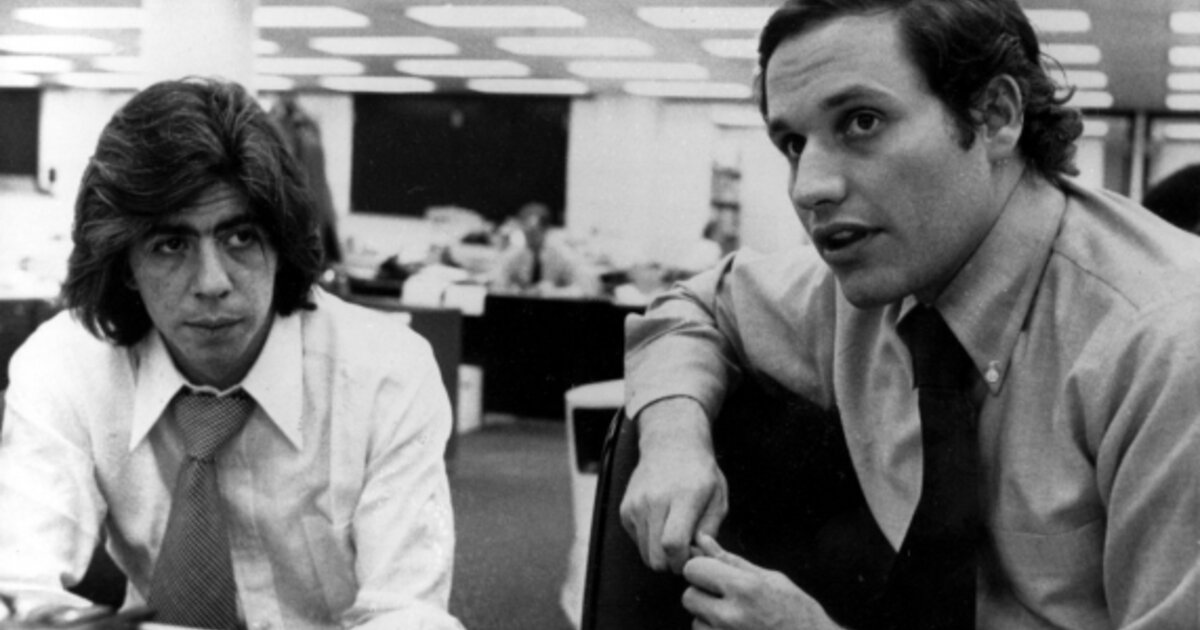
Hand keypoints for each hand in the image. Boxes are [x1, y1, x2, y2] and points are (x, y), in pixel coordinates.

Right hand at [619, 397, 728, 573]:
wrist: (671, 444)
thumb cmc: (700, 473)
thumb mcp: (718, 497)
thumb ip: (710, 530)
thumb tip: (697, 554)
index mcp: (683, 497)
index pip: (673, 544)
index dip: (683, 561)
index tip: (694, 555)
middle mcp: (654, 501)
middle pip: (656, 557)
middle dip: (673, 564)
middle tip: (686, 550)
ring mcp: (636, 505)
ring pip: (645, 554)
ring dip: (661, 553)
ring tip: (675, 534)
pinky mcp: (625, 510)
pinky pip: (638, 541)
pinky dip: (650, 541)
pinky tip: (662, 523)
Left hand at [682, 534, 840, 629]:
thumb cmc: (798, 612)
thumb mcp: (771, 579)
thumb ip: (731, 561)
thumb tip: (702, 541)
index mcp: (745, 588)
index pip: (693, 569)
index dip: (702, 569)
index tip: (715, 574)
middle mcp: (731, 615)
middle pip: (688, 596)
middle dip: (702, 594)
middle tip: (726, 598)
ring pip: (695, 621)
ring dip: (709, 620)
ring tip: (738, 620)